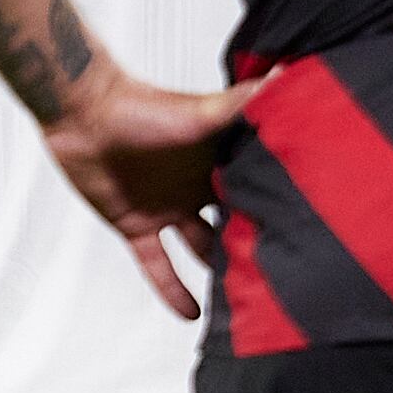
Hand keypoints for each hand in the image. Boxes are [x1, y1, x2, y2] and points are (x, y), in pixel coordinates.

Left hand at [44, 62, 263, 320]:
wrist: (83, 114)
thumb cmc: (143, 106)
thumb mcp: (202, 112)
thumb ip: (242, 104)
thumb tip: (284, 77)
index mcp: (217, 159)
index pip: (254, 187)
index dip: (277, 207)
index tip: (309, 231)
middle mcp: (196, 185)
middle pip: (233, 221)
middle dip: (254, 244)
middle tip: (287, 278)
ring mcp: (167, 208)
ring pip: (201, 247)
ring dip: (219, 271)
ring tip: (247, 304)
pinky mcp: (136, 225)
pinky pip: (158, 265)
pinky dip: (173, 290)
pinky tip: (193, 315)